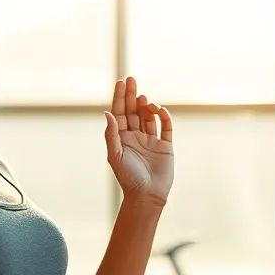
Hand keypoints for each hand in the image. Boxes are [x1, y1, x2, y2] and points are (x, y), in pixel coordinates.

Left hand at [103, 77, 173, 205]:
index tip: (121, 82)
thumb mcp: (115, 155)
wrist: (146, 196)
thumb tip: (108, 113)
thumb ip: (112, 134)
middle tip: (132, 79)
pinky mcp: (165, 146)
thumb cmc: (127, 178)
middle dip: (133, 95)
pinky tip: (159, 110)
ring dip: (147, 106)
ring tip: (145, 99)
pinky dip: (164, 117)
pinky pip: (166, 127)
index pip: (120, 113)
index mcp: (122, 138)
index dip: (120, 97)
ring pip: (149, 117)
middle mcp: (136, 136)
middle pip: (134, 111)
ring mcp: (151, 140)